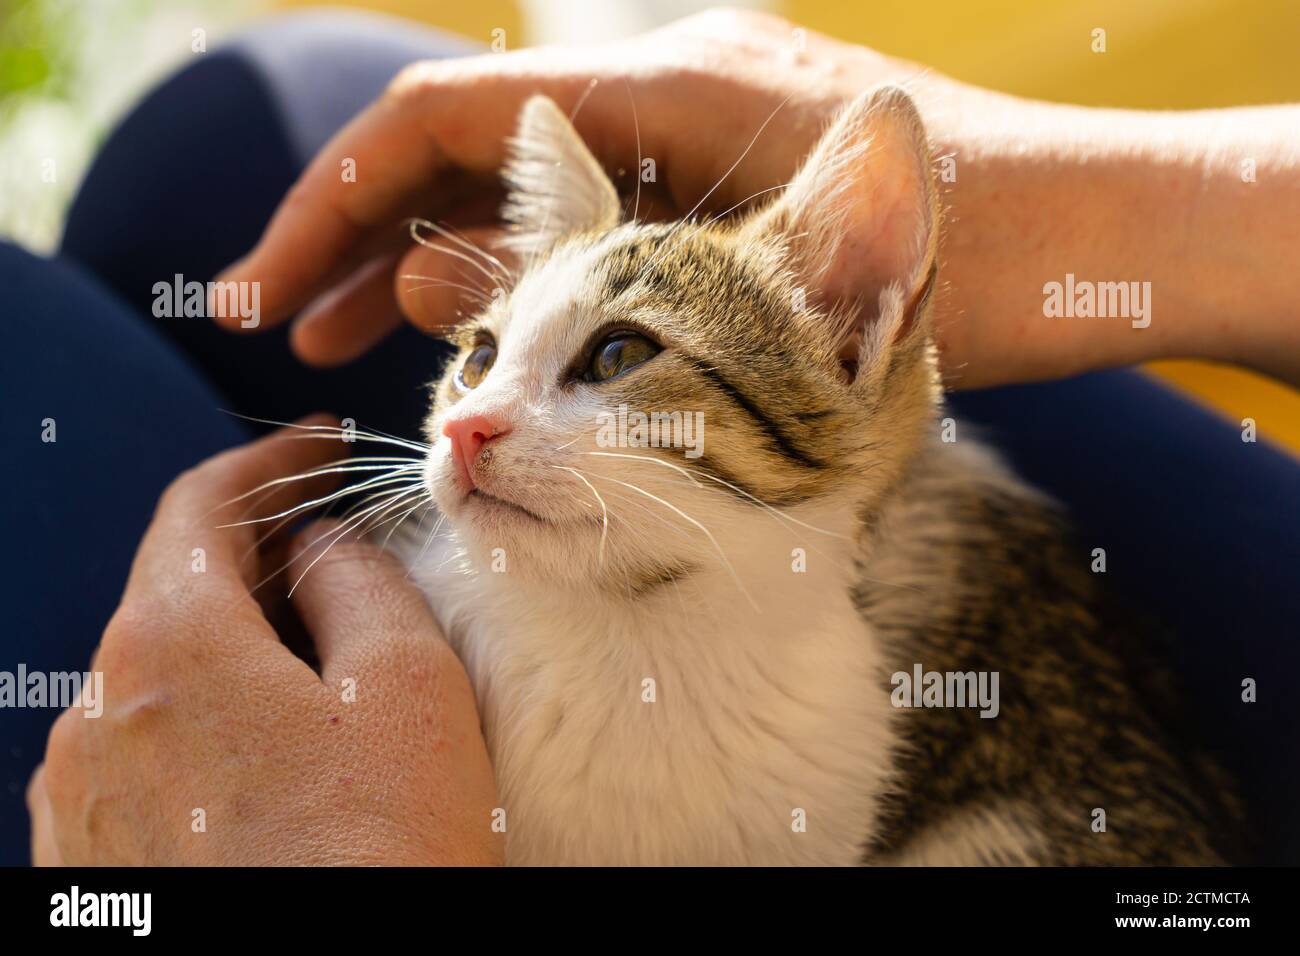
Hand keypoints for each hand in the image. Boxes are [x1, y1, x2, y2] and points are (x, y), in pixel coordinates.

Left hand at [29, 420, 501, 865]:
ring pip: (158, 673)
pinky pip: (145, 750)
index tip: (318, 449)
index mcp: (166, 646)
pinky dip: (205, 716)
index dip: (267, 461)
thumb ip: (358, 580)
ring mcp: (80, 796)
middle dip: (257, 553)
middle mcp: (95, 713)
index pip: (200, 505)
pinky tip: (272, 748)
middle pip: (173, 586)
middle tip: (340, 549)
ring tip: (321, 658)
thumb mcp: (406, 685)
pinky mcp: (89, 864)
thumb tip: (319, 546)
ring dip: (234, 640)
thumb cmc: (377, 857)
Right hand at [216, 8, 1299, 388]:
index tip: (261, 291)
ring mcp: (695, 125)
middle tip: (288, 329)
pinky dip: (527, 263)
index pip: (436, 120)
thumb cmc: (976, 257)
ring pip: (523, 177)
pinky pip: (590, 204)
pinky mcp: (725, 173)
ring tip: (366, 337)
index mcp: (661, 81)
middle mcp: (666, 82)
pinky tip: (492, 319)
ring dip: (438, 253)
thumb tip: (415, 269)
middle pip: (461, 144)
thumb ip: (577, 279)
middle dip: (359, 233)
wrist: (1111, 234)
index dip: (327, 202)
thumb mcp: (752, 294)